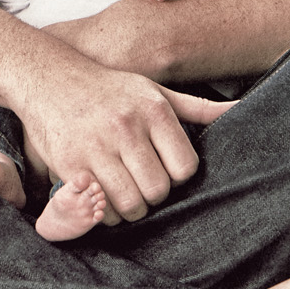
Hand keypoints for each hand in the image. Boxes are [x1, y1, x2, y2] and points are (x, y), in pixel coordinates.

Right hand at [15, 61, 230, 222]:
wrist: (49, 78)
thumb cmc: (109, 89)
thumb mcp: (154, 90)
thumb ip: (197, 108)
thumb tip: (240, 111)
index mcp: (152, 109)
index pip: (185, 169)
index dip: (176, 175)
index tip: (162, 166)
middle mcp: (126, 126)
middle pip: (158, 191)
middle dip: (152, 194)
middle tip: (139, 180)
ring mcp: (96, 147)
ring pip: (131, 206)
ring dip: (129, 206)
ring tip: (121, 187)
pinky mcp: (70, 166)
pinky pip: (101, 209)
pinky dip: (104, 210)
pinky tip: (101, 190)